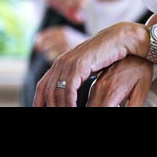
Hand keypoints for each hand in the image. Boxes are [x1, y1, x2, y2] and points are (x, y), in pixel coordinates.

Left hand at [33, 21, 148, 106]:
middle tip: (58, 116)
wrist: (118, 39)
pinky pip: (69, 90)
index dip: (38, 101)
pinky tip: (75, 109)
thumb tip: (69, 91)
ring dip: (61, 107)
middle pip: (47, 91)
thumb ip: (75, 76)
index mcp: (61, 62)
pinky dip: (70, 103)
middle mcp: (61, 61)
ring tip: (69, 115)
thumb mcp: (86, 67)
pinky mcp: (79, 65)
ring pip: (56, 92)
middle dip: (50, 106)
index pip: (42, 85)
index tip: (39, 110)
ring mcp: (69, 62)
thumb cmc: (105, 54)